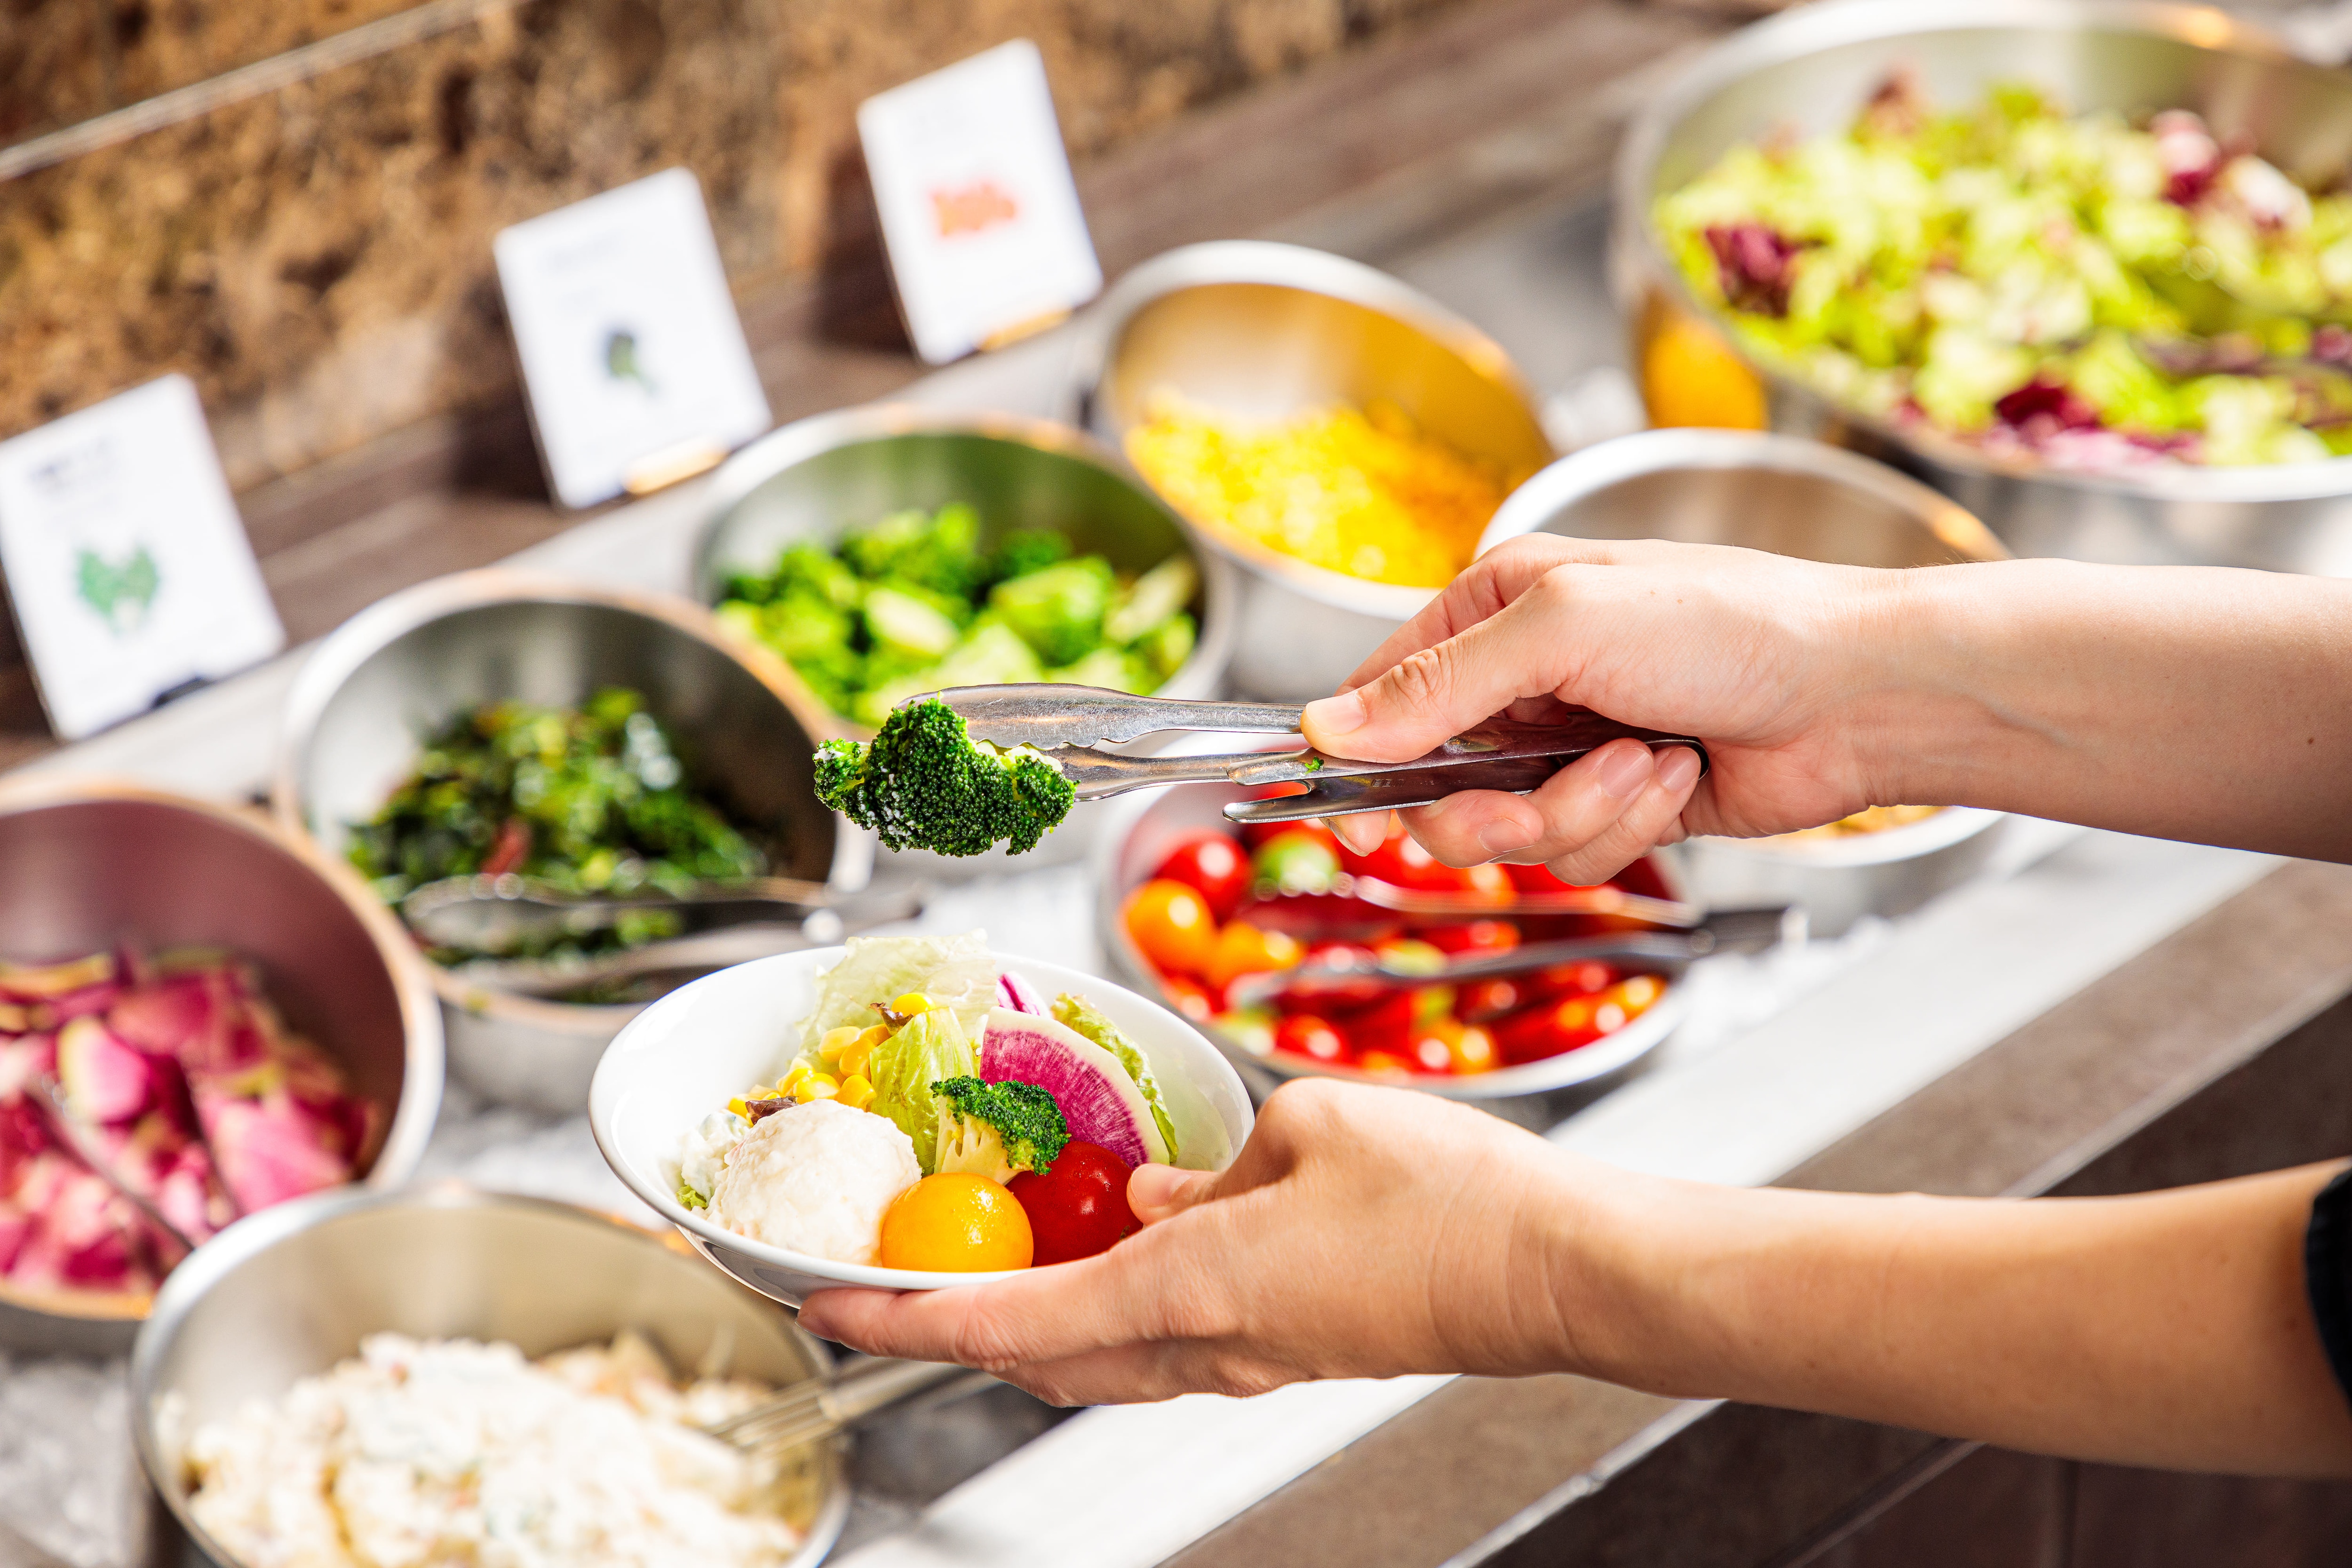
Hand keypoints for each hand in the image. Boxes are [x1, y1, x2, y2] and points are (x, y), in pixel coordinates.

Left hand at [796, 1079, 1614, 1404]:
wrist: (1551, 1273)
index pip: (1002, 1320)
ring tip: (973, 1267)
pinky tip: (1110, 1247)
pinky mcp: (1283, 1351)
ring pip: (1093, 1359)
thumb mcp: (1303, 1131)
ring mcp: (1243, 1361)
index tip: (827, 1304)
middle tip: (882, 1284)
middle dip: (945, 1326)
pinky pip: (1158, 1342)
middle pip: (1034, 1357)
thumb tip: (1155, 1195)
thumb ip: (1210, 1168)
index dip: (902, 1318)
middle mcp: (1199, 1347)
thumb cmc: (1444, 1197)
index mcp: (1183, 1289)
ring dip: (1021, 1321)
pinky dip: (1100, 1306)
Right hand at [1302, 534, 1914, 883]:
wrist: (1858, 694)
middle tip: (1540, 796)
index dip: (1363, 761)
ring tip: (1649, 761)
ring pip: (1509, 833)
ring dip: (1582, 812)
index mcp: (1495, 610)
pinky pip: (1575, 852)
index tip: (1357, 816)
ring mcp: (1570, 747)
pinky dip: (1628, 824)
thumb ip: (1439, 683)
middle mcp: (1524, 680)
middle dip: (1497, 809)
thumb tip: (1329, 727)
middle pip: (1438, 787)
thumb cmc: (1731, 625)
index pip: (1383, 696)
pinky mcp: (1618, 804)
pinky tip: (1678, 776)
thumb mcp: (1565, 628)